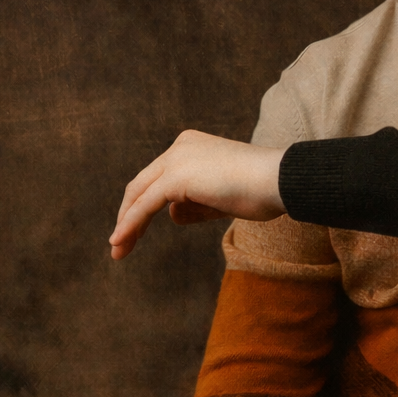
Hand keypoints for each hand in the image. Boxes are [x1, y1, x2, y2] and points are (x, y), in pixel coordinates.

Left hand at [109, 130, 285, 259]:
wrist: (280, 181)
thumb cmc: (262, 190)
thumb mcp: (221, 199)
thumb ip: (195, 204)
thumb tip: (173, 215)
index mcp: (190, 146)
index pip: (158, 178)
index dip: (142, 205)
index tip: (136, 231)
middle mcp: (180, 147)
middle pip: (142, 184)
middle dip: (128, 215)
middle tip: (118, 244)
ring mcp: (177, 159)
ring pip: (140, 195)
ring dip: (126, 224)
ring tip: (118, 250)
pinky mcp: (177, 177)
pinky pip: (146, 205)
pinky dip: (131, 224)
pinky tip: (121, 242)